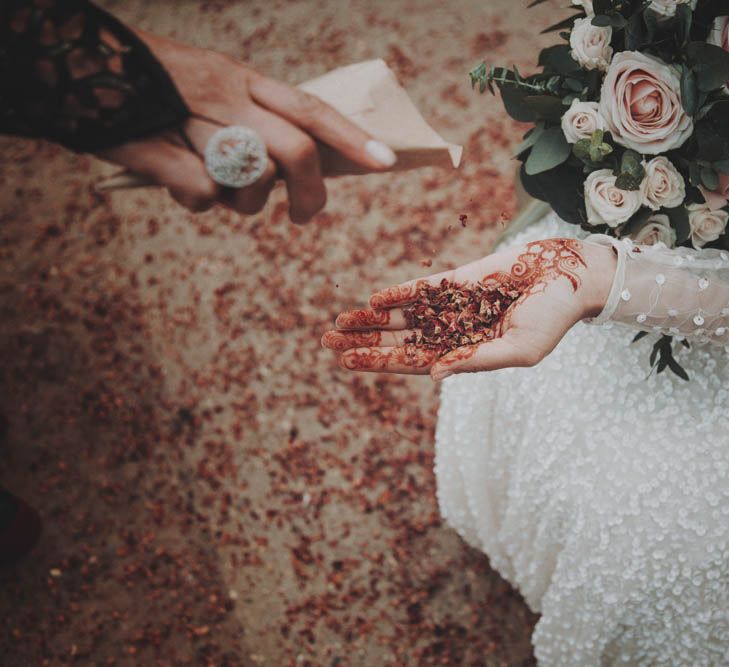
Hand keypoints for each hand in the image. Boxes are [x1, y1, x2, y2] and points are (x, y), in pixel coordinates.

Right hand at [100, 30, 395, 220]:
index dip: (350, 137)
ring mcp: (194, 124)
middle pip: (294, 152)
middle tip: (304, 216)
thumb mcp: (210, 89)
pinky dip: (192, 198)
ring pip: (251, 180)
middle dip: (310, 193)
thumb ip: (252, 120)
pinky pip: (202, 195)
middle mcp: (226, 97)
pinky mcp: (161, 151)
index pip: (310, 108)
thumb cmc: (154, 89)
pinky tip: (173, 178)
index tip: (385, 164)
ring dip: (240, 197)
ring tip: (214, 182)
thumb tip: (295, 170)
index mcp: (242, 79)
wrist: (72, 69)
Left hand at [322, 238, 616, 380]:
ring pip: (405, 315)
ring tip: (341, 320)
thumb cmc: (552, 319)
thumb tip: (434, 374)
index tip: (346, 361)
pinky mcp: (461, 280)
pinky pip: (424, 289)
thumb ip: (476, 361)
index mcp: (466, 355)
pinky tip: (376, 298)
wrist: (572, 277)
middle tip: (326, 340)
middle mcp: (455, 333)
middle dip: (365, 341)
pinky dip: (400, 294)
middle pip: (400, 340)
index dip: (380, 363)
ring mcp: (456, 306)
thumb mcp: (519, 349)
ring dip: (374, 318)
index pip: (413, 362)